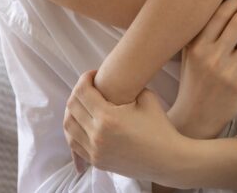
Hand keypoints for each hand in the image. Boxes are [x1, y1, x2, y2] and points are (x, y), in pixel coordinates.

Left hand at [64, 70, 187, 182]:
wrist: (167, 160)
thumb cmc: (160, 127)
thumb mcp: (146, 97)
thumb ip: (127, 86)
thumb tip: (114, 79)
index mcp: (108, 117)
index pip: (82, 91)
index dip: (85, 78)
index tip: (93, 74)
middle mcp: (97, 135)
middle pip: (72, 107)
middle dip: (78, 92)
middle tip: (89, 86)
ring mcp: (95, 151)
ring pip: (68, 127)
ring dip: (73, 111)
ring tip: (84, 104)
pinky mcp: (97, 161)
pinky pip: (74, 144)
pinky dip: (74, 130)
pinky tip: (83, 122)